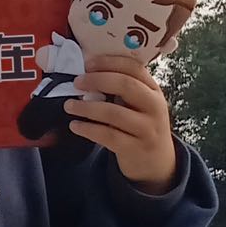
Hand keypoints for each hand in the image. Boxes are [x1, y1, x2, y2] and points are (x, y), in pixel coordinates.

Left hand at [64, 47, 180, 190]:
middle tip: (77, 82)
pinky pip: (108, 136)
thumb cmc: (140, 126)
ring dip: (87, 107)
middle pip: (126, 85)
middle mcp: (154, 107)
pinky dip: (88, 129)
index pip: (134, 68)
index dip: (110, 62)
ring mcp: (147, 129)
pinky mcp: (135, 148)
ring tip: (69, 105)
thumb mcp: (141, 105)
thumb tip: (88, 73)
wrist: (156, 163)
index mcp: (153, 90)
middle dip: (97, 80)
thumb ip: (123, 89)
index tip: (88, 63)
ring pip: (114, 113)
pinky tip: (75, 125)